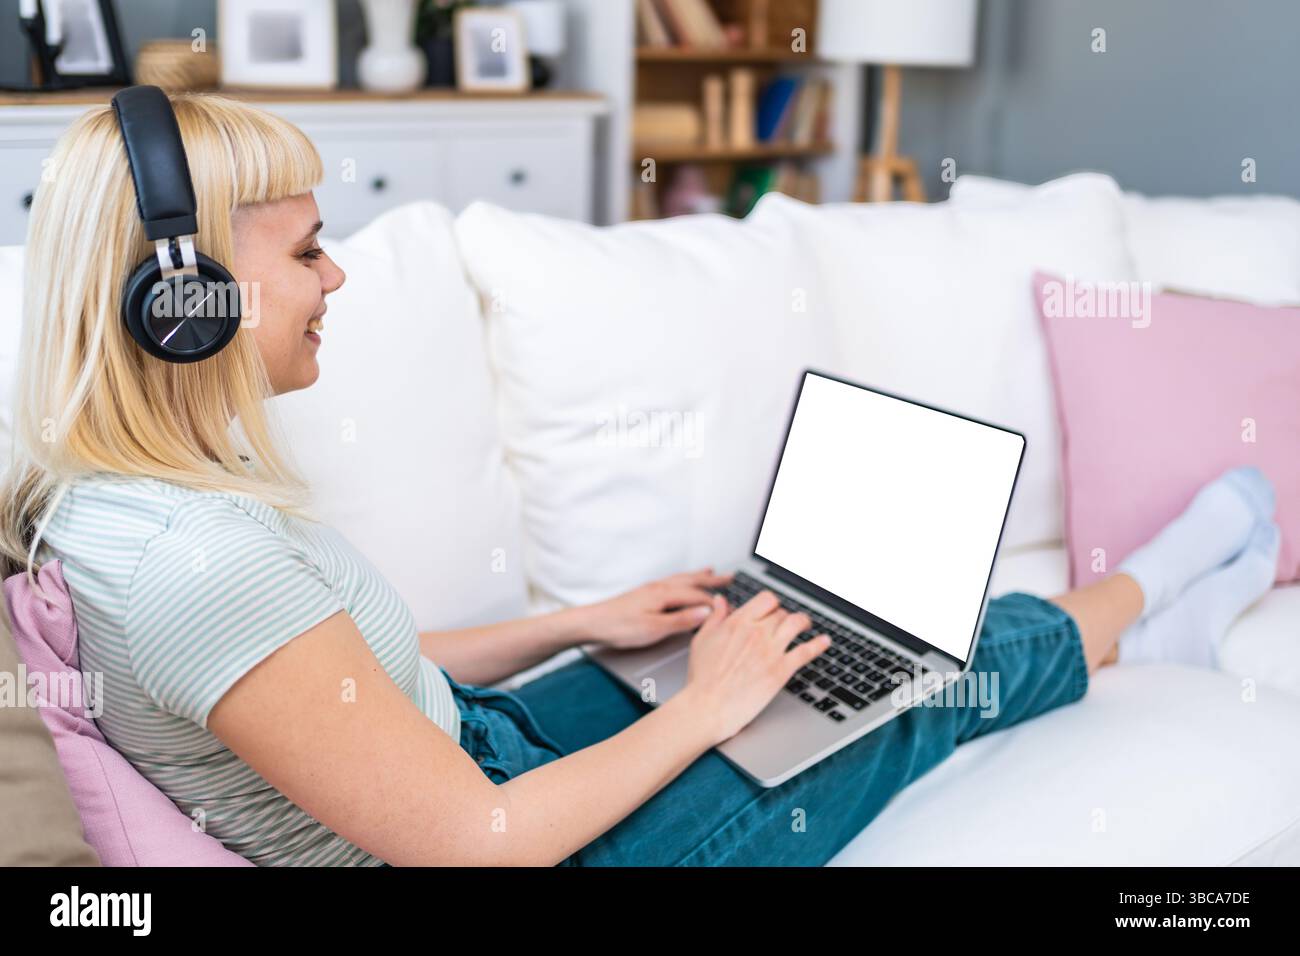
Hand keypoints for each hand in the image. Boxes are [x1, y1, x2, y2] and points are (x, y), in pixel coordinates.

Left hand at [581, 568, 734, 650]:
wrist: (591, 623)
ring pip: (681, 579)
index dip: (716, 603)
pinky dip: (683, 579)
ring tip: (711, 571)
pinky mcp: (644, 594)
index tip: (732, 608)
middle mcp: (659, 587)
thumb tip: (706, 613)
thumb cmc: (619, 627)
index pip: (698, 596)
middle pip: (692, 581)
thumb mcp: (654, 629)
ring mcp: (651, 589)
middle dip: (712, 580)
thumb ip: (681, 621)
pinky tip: (680, 582)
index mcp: (664, 594)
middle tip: (730, 578)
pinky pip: (671, 581)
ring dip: (699, 576)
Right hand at [678, 589, 831, 745]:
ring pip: (796, 624)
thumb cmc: (701, 678)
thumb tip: (721, 601)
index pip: (766, 600)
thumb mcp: (702, 640)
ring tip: (806, 625)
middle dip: (784, 617)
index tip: (772, 610)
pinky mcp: (781, 670)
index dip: (772, 604)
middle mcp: (757, 632)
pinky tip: (825, 641)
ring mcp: (771, 650)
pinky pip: (806, 651)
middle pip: (781, 613)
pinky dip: (819, 645)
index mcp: (738, 623)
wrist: (708, 706)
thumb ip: (715, 617)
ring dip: (804, 622)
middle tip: (785, 624)